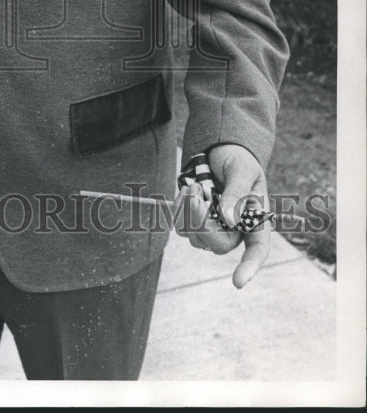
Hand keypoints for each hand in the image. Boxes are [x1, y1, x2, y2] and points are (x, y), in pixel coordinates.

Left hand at [173, 144, 270, 288]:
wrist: (219, 152)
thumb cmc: (238, 161)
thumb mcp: (243, 170)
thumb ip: (237, 192)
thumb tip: (229, 220)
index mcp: (255, 221)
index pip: (257, 250)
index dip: (249, 267)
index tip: (237, 282)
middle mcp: (235, 231)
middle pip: (218, 245)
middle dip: (201, 222)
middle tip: (196, 193)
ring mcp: (213, 228)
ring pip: (194, 239)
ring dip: (188, 211)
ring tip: (195, 186)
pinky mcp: (193, 222)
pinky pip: (180, 227)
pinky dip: (178, 209)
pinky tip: (186, 191)